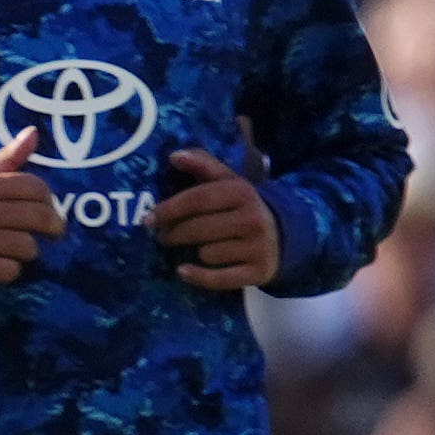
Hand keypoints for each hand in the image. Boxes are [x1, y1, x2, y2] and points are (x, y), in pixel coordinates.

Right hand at [0, 123, 62, 291]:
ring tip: (12, 250)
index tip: (49, 210)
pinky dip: (8, 272)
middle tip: (49, 234)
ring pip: (29, 247)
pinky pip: (12, 270)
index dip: (50, 201)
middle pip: (40, 217)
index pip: (37, 188)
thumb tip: (33, 132)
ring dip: (25, 252)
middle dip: (50, 228)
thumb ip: (7, 158)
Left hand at [154, 144, 282, 291]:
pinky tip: (183, 271)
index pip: (198, 199)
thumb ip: (203, 165)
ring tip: (195, 247)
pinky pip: (218, 279)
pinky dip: (197, 276)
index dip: (169, 209)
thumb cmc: (243, 207)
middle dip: (174, 233)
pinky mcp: (258, 272)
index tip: (149, 219)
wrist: (286, 234)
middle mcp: (253, 218)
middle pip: (198, 229)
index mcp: (243, 192)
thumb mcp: (229, 182)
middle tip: (163, 236)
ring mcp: (257, 247)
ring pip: (206, 253)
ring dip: (194, 252)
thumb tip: (174, 155)